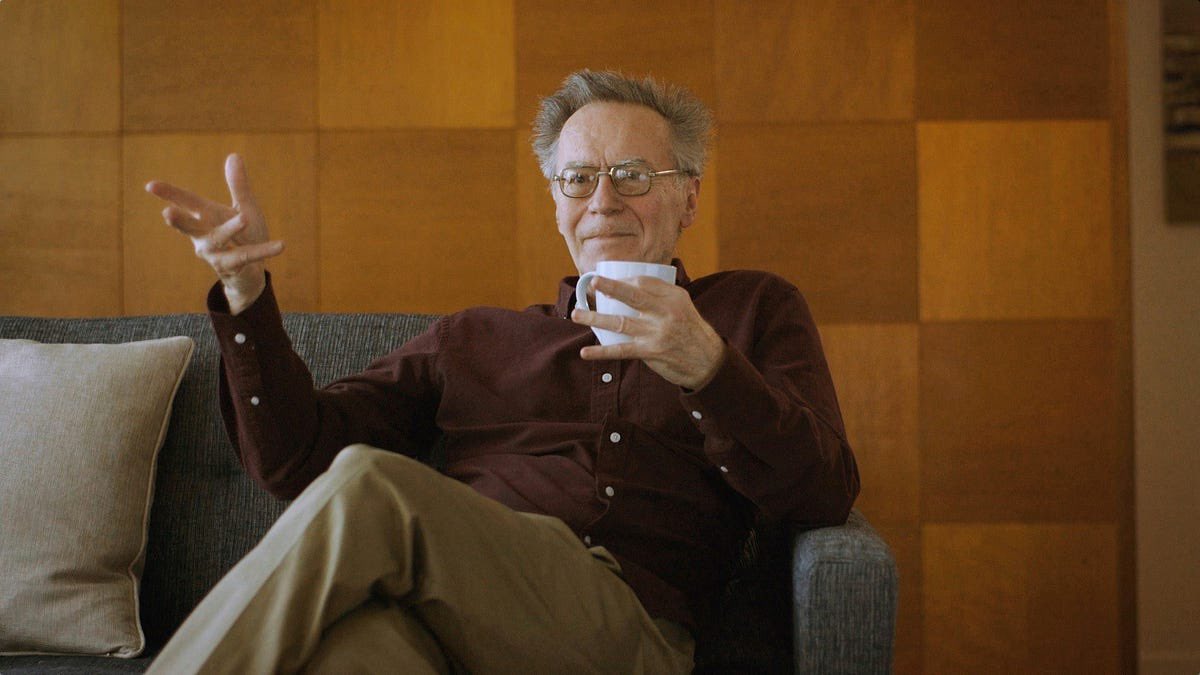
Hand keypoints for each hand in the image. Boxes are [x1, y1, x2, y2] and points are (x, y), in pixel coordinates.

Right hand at [145, 153, 282, 313]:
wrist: (252, 272)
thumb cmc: (244, 236)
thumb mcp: (245, 207)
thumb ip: (238, 185)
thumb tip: (233, 156)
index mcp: (207, 218)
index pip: (187, 203)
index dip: (170, 194)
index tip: (150, 186)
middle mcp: (205, 236)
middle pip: (190, 227)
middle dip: (180, 221)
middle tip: (166, 213)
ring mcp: (216, 253)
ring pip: (218, 241)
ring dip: (229, 230)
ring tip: (243, 219)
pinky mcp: (233, 266)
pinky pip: (249, 255)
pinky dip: (264, 250)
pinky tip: (281, 245)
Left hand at [571, 275, 726, 389]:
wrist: (708, 361)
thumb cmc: (689, 330)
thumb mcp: (682, 306)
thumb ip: (659, 295)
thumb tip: (628, 285)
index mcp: (674, 296)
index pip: (644, 282)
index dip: (623, 280)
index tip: (605, 282)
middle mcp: (666, 312)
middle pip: (633, 295)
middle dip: (610, 288)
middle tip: (592, 283)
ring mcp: (658, 332)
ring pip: (620, 322)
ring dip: (595, 318)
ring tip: (576, 314)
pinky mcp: (651, 351)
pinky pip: (622, 350)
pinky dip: (602, 352)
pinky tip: (586, 352)